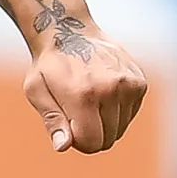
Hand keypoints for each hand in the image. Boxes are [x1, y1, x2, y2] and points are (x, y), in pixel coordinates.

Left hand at [19, 0, 148, 154]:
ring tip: (89, 99)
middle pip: (108, 139)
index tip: (68, 127)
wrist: (70, 31)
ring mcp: (129, 84)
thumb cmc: (48, 65)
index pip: (92, 142)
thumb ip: (52, 120)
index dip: (78, 142)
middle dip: (91, 134)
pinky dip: (116, 111)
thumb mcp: (36, 91)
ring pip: (120, 128)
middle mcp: (111, 88)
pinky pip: (130, 114)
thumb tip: (63, 146)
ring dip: (104, 122)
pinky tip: (103, 92)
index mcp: (83, 94)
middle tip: (76, 113)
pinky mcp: (140, 81)